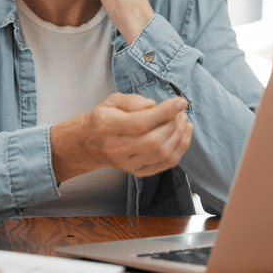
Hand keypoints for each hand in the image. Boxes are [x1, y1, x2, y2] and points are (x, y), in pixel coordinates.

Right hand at [50, 93, 191, 181]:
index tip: (180, 101)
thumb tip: (153, 105)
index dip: (164, 112)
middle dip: (174, 125)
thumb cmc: (103, 119)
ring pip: (162, 154)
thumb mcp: (111, 101)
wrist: (89, 144)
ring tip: (182, 121)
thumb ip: (132, 101)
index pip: (140, 122)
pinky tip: (183, 134)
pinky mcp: (138, 172)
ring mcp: (128, 164)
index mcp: (107, 126)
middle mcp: (116, 148)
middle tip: (180, 112)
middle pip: (154, 142)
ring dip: (179, 136)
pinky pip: (166, 164)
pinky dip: (180, 149)